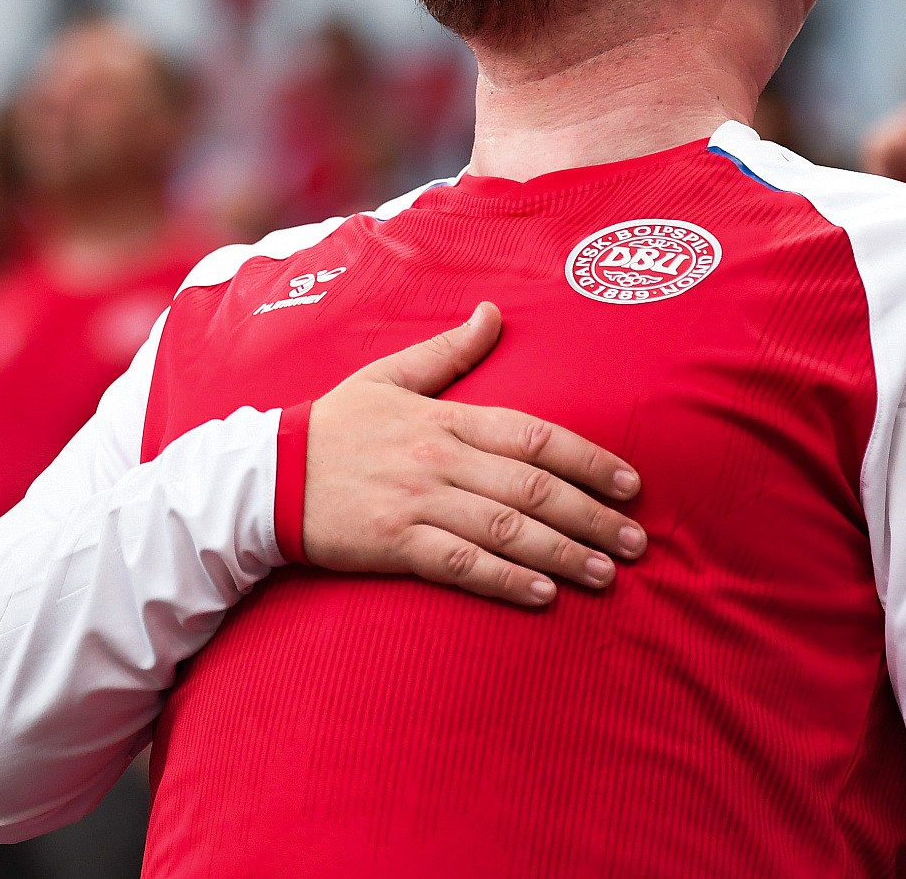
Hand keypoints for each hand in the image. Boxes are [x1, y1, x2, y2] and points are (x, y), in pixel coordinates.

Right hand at [302, 303, 645, 605]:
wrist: (268, 475)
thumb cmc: (334, 425)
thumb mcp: (388, 376)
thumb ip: (449, 351)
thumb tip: (493, 311)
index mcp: (445, 418)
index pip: (534, 435)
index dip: (588, 460)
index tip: (630, 484)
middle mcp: (439, 459)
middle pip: (532, 488)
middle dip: (592, 517)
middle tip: (637, 542)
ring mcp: (418, 502)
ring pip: (506, 530)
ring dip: (564, 554)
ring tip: (607, 574)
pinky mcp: (395, 543)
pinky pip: (462, 565)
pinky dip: (506, 581)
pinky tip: (544, 595)